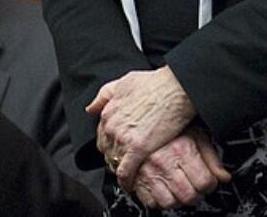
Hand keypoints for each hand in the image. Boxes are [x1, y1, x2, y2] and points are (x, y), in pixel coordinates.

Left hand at [87, 65, 196, 189]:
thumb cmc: (154, 84)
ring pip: (115, 162)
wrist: (174, 89)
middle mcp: (111, 127)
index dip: (109, 145)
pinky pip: (126, 172)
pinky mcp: (138, 149)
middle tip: (125, 162)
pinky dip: (127, 181)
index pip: (101, 137)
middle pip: (106, 151)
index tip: (117, 149)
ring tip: (130, 175)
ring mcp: (123, 139)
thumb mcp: (124, 82)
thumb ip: (104, 95)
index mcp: (108, 113)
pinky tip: (130, 185)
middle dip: (114, 158)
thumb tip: (91, 108)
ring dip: (121, 170)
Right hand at [129, 124, 230, 208]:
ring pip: (170, 203)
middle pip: (189, 196)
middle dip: (196, 194)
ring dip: (177, 199)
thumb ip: (211, 157)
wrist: (137, 116)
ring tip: (179, 187)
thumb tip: (224, 177)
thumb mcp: (194, 134)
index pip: (206, 183)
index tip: (207, 181)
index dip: (210, 184)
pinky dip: (158, 199)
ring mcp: (147, 171)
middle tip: (194, 185)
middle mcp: (163, 161)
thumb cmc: (167, 123)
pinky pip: (150, 202)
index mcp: (181, 149)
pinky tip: (163, 187)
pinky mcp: (134, 178)